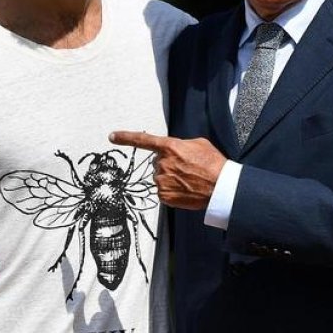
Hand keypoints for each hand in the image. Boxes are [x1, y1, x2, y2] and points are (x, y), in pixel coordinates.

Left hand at [109, 131, 225, 209]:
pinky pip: (163, 191)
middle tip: (187, 168)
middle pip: (157, 163)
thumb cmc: (213, 164)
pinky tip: (185, 189)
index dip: (126, 137)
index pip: (143, 140)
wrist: (220, 187)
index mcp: (170, 147)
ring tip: (189, 180)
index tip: (112, 136)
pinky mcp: (164, 196)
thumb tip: (175, 149)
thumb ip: (181, 144)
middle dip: (169, 164)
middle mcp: (162, 164)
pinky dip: (172, 191)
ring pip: (160, 177)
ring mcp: (162, 181)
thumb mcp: (199, 144)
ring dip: (171, 178)